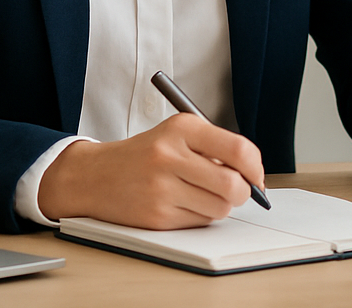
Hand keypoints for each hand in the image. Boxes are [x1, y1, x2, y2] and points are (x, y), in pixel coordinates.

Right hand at [37, 113, 264, 228]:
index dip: (255, 167)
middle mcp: (170, 156)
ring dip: (220, 205)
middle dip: (243, 192)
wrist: (94, 176)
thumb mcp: (177, 135)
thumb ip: (215, 147)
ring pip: (219, 207)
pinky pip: (199, 222)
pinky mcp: (156, 216)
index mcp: (182, 128)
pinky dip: (200, 216)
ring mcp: (162, 188)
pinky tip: (182, 203)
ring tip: (202, 194)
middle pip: (233, 185)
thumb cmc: (145, 155)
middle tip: (238, 191)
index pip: (238, 149)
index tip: (256, 176)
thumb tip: (253, 175)